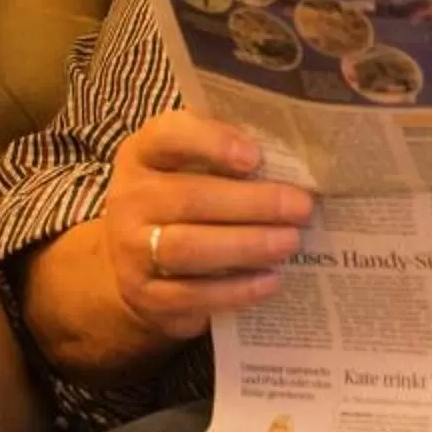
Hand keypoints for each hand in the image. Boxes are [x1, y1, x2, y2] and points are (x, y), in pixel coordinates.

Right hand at [100, 111, 313, 340]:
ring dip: (246, 246)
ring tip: (290, 241)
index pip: (167, 137)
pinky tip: (272, 280)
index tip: (256, 156)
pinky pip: (192, 294)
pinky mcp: (144, 295)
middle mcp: (130, 199)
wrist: (135, 260)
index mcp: (142, 155)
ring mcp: (131, 250)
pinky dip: (236, 290)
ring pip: (188, 249)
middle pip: (188, 199)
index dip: (210, 142)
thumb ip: (225, 151)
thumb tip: (290, 151)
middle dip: (251, 203)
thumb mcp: (188, 165)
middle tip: (301, 207)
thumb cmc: (180, 199)